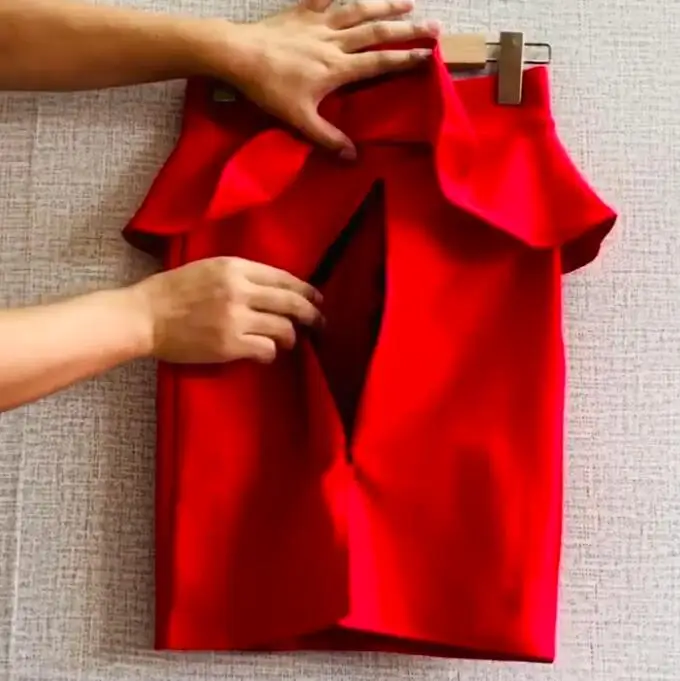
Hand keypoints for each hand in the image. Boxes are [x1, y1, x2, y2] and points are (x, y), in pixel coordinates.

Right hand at [133, 257, 323, 364]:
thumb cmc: (172, 291)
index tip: (317, 299)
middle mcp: (240, 290)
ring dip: (291, 336)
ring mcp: (236, 318)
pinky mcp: (230, 345)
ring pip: (284, 328)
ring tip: (288, 340)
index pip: (284, 278)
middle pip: (292, 303)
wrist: (144, 316)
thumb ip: (241, 275)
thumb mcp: (209, 268)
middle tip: (321, 323)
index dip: (306, 291)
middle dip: (313, 315)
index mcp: (235, 267)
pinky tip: (265, 351)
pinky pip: (267, 349)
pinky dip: (271, 352)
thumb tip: (275, 289)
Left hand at [198, 0, 439, 156]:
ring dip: (384, 4)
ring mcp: (318, 22)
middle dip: (407, 29)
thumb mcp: (299, 119)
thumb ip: (327, 138)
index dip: (406, 59)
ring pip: (358, 9)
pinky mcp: (302, 11)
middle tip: (433, 27)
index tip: (430, 55)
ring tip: (407, 1)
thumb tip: (353, 157)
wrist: (237, 55)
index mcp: (337, 68)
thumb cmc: (268, 89)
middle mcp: (334, 41)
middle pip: (377, 32)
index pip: (380, 63)